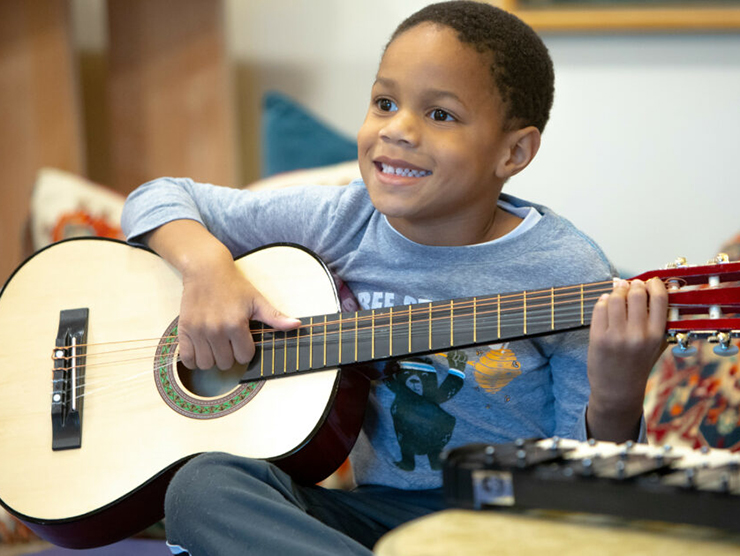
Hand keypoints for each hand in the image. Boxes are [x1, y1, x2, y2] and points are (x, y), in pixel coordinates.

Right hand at [145, 219, 299, 370]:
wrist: (205, 270)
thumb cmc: (234, 285)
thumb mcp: (257, 300)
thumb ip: (275, 316)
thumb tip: (297, 325)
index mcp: (235, 324)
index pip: (244, 356)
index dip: (246, 350)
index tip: (243, 339)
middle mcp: (215, 330)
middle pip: (226, 363)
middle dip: (230, 355)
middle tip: (229, 341)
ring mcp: (198, 331)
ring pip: (207, 364)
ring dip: (213, 359)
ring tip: (216, 345)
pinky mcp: (184, 330)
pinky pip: (187, 359)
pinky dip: (194, 359)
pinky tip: (202, 349)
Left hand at [586, 277, 667, 441]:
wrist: (617, 390)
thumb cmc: (637, 366)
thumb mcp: (656, 346)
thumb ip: (658, 322)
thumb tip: (653, 291)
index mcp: (655, 335)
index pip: (659, 298)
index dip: (655, 284)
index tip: (651, 281)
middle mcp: (637, 334)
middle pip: (636, 294)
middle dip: (633, 285)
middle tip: (632, 285)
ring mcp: (616, 336)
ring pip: (615, 298)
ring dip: (616, 291)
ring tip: (617, 292)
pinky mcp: (598, 338)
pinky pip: (599, 309)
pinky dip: (602, 301)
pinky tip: (605, 302)